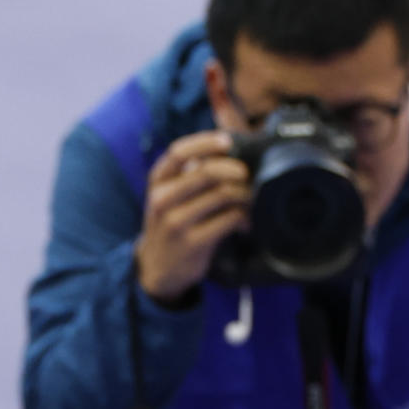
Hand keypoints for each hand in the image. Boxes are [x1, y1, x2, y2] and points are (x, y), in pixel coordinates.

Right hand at [134, 132, 251, 303]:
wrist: (157, 268)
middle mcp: (163, 199)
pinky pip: (228, 219)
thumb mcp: (170, 194)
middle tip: (247, 174)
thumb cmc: (172, 222)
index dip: (205, 143)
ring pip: (221, 195)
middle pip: (206, 172)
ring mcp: (177, 222)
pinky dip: (243, 217)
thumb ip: (190, 170)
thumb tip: (227, 143)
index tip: (228, 141)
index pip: (179, 152)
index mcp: (157, 181)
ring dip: (244, 194)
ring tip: (250, 198)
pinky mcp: (194, 243)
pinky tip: (245, 222)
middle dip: (234, 169)